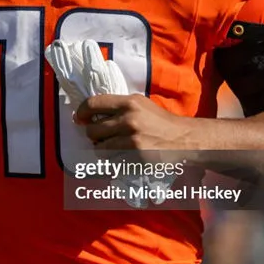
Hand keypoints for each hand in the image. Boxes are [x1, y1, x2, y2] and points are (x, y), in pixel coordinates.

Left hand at [76, 94, 194, 152]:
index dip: (82, 112)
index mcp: (129, 103)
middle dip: (93, 135)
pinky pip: (112, 160)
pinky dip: (113, 160)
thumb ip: (118, 106)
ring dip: (102, 149)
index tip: (80, 118)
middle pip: (92, 130)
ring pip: (100, 148)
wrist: (183, 138)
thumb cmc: (159, 121)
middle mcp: (129, 119)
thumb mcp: (140, 104)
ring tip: (113, 147)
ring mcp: (132, 140)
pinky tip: (123, 155)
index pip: (93, 104)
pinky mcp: (136, 156)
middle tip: (101, 136)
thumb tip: (90, 114)